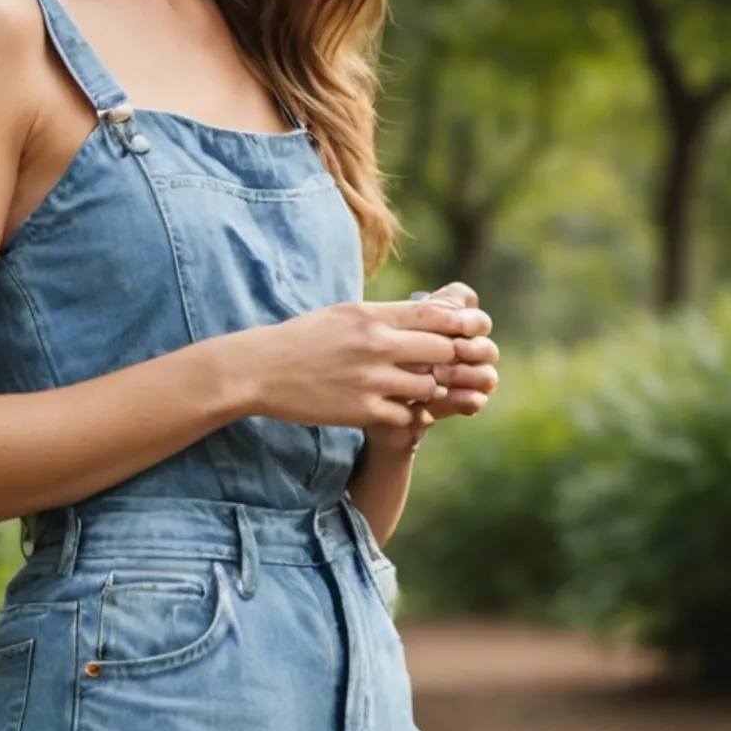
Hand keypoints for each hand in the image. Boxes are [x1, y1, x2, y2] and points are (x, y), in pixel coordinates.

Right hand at [233, 291, 494, 430]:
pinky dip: (411, 416)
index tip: (470, 332)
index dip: (462, 325)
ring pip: (429, 387)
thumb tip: (426, 314)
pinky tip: (404, 411)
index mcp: (373, 315)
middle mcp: (377, 344)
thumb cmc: (302, 339)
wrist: (260, 370)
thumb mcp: (344, 314)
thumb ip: (384, 315)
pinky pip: (407, 416)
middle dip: (453, 361)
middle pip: (443, 351)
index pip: (437, 315)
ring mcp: (371, 379)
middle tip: (454, 368)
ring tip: (424, 391)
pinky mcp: (362, 410)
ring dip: (432, 391)